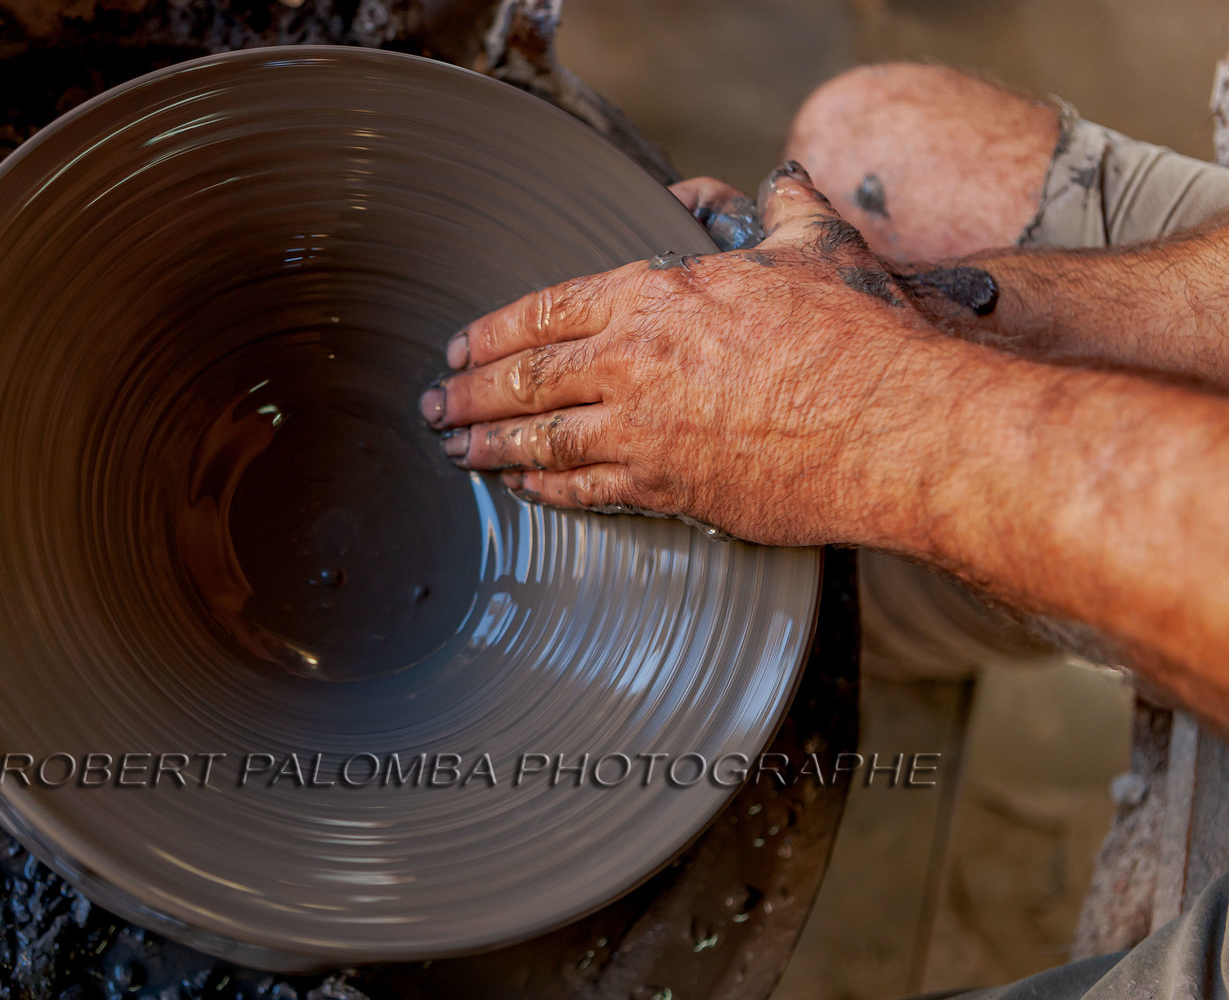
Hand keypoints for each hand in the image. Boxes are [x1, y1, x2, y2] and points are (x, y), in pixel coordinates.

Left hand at [419, 162, 953, 546]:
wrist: (893, 428)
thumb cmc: (857, 335)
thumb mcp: (814, 246)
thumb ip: (779, 207)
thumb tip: (779, 176)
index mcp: (656, 298)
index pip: (547, 311)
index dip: (494, 331)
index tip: (460, 347)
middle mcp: (635, 364)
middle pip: (525, 379)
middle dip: (470, 393)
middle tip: (436, 405)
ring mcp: (645, 432)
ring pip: (542, 440)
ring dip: (490, 447)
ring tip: (456, 452)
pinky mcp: (668, 490)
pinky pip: (587, 491)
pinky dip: (546, 490)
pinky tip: (524, 490)